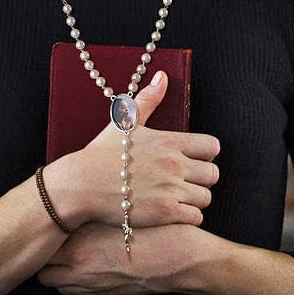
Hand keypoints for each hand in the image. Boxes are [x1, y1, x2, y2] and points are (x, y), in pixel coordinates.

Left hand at [35, 220, 200, 294]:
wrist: (179, 258)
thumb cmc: (152, 228)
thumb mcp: (118, 213)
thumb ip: (89, 214)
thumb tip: (69, 208)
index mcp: (82, 241)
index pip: (43, 243)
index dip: (42, 233)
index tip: (44, 224)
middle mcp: (80, 264)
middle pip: (42, 266)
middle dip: (43, 255)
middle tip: (51, 241)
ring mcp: (89, 283)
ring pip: (52, 281)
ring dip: (54, 270)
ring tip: (65, 254)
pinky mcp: (101, 294)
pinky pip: (70, 291)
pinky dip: (69, 281)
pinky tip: (82, 266)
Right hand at [71, 70, 220, 228]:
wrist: (81, 185)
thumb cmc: (100, 154)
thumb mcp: (124, 123)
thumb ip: (148, 100)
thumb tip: (162, 76)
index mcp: (170, 141)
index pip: (212, 146)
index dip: (206, 154)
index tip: (191, 160)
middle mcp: (175, 164)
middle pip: (213, 174)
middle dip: (202, 179)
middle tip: (184, 182)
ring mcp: (171, 189)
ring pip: (206, 197)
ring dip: (195, 200)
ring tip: (176, 199)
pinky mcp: (165, 213)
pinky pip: (195, 218)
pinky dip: (188, 217)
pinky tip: (172, 213)